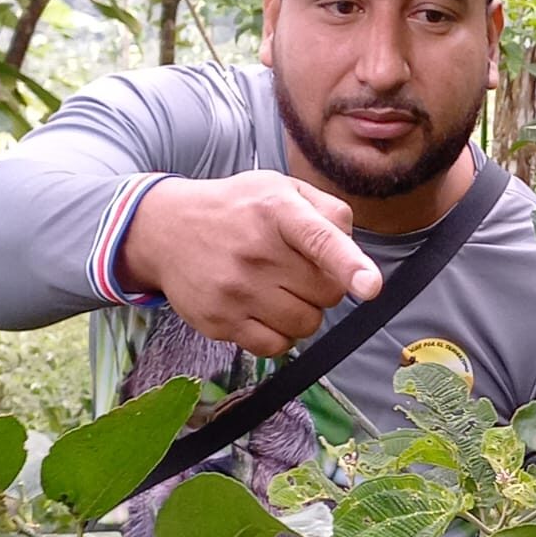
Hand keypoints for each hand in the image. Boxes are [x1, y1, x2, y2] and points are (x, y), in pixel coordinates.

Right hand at [116, 172, 382, 355]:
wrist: (166, 229)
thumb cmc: (239, 210)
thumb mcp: (283, 189)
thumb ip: (329, 214)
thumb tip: (357, 258)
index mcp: (278, 210)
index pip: (321, 241)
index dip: (349, 265)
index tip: (370, 287)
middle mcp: (256, 251)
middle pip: (327, 293)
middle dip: (324, 286)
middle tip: (297, 269)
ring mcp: (235, 289)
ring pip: (307, 324)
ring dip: (304, 312)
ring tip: (278, 288)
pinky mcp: (220, 321)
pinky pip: (276, 347)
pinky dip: (280, 335)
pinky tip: (263, 310)